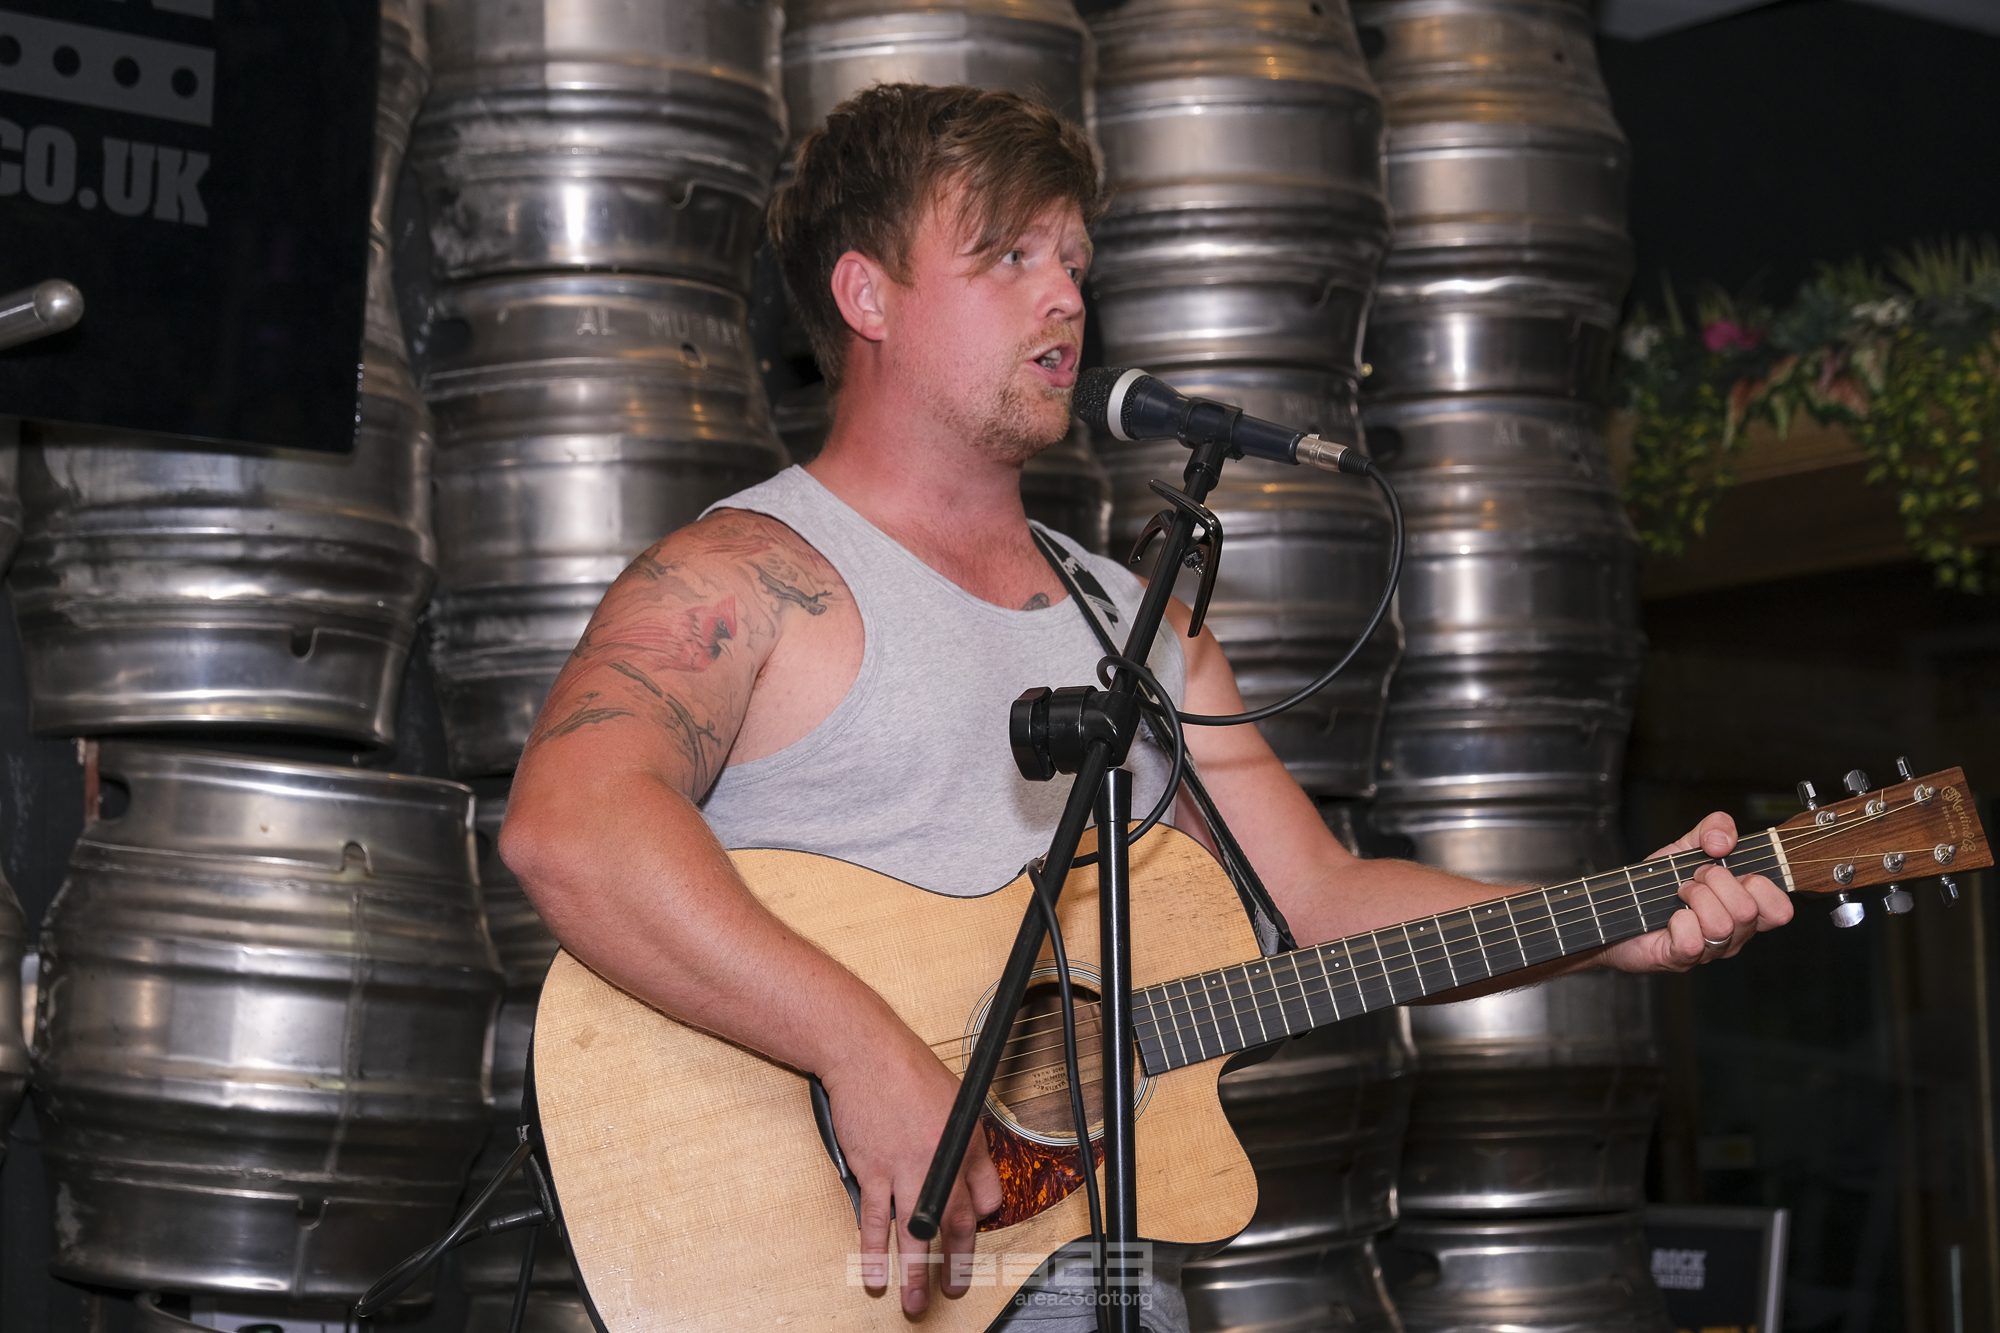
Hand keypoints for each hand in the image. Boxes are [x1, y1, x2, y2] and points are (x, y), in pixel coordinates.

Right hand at [818, 1030, 1003, 1316]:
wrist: (867, 1055)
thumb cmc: (909, 1071)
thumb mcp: (958, 1099)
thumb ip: (970, 1141)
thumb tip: (975, 1177)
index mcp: (966, 1144)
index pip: (984, 1198)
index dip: (979, 1223)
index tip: (970, 1240)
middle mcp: (940, 1162)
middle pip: (953, 1225)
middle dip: (955, 1264)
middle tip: (952, 1290)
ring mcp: (904, 1170)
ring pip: (914, 1234)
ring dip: (915, 1273)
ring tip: (914, 1302)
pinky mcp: (873, 1171)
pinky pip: (873, 1220)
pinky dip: (874, 1250)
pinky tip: (876, 1275)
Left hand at [1598, 812, 1793, 973]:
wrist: (1616, 910)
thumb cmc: (1658, 885)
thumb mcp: (1688, 846)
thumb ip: (1714, 828)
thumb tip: (1722, 841)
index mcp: (1745, 908)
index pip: (1781, 909)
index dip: (1760, 884)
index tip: (1727, 868)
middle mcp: (1734, 934)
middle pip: (1748, 911)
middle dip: (1715, 882)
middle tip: (1693, 879)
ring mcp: (1710, 950)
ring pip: (1722, 926)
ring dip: (1694, 898)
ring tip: (1679, 894)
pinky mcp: (1681, 958)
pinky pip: (1692, 941)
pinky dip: (1678, 921)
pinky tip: (1669, 917)